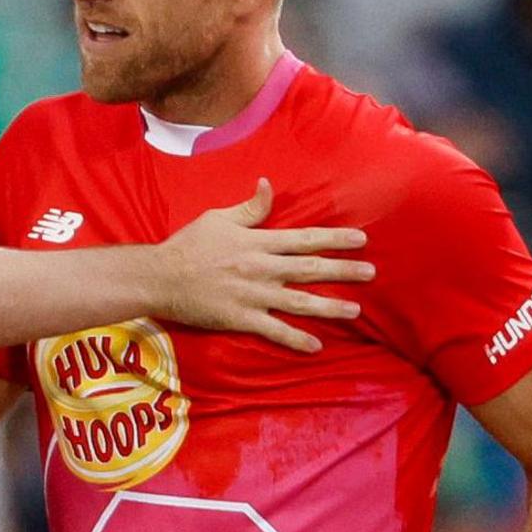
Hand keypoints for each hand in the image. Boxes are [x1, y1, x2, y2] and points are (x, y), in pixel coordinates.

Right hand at [151, 180, 372, 352]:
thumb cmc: (188, 244)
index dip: (335, 238)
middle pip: (310, 268)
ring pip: (299, 301)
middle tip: (371, 273)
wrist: (159, 276)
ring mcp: (253, 295)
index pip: (306, 238)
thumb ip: (250, 208)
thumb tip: (268, 186)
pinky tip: (316, 345)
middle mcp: (262, 267)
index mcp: (258, 241)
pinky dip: (296, 338)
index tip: (361, 240)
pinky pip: (274, 330)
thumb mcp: (219, 217)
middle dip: (343, 270)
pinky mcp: (241, 318)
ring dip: (329, 306)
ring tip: (355, 311)